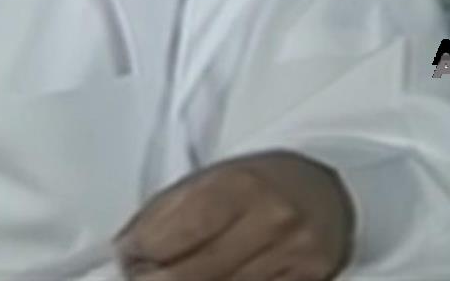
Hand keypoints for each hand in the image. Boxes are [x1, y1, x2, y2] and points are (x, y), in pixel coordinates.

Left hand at [113, 150, 354, 280]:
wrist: (323, 192)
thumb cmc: (257, 184)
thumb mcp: (210, 179)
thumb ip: (166, 213)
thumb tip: (126, 250)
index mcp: (240, 185)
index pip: (177, 231)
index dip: (142, 251)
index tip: (127, 257)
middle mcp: (271, 221)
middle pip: (194, 274)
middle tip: (141, 277)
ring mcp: (293, 258)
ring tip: (167, 278)